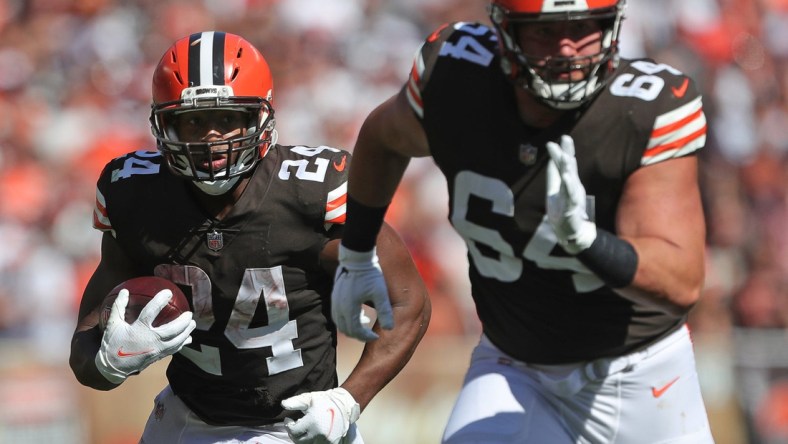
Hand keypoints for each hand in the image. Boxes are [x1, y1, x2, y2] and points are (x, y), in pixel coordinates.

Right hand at [94, 288, 195, 383]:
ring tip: (192, 324)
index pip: (151, 312)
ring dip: (186, 332)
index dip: (160, 300)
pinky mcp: (158, 356)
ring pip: (176, 341)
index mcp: (138, 329)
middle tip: (189, 314)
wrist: (113, 367)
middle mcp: (150, 340)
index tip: (168, 292)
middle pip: (172, 330)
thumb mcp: (113, 324)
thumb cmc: (113, 343)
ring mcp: (156, 350)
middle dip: (183, 321)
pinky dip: (182, 343)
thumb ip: (119, 307)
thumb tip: (124, 290)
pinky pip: (173, 349)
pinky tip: (188, 338)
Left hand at [282, 387, 360, 443]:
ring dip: (303, 439)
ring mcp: (326, 440)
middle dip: (294, 434)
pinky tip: (311, 433)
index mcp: (312, 422)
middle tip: (294, 426)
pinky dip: (312, 441)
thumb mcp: (309, 398)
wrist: (344, 405)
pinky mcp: (332, 443)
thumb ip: (295, 402)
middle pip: (299, 441)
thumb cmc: (325, 400)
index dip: (288, 425)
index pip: (293, 431)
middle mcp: (319, 433)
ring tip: (303, 430)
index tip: (288, 419)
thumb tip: (283, 404)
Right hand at [331, 245, 393, 341]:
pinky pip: (338, 314)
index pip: (356, 331)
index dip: (366, 337)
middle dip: (359, 334)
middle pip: (346, 329)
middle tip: (371, 334)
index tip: (376, 336)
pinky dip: (346, 319)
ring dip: (351, 328)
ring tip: (365, 324)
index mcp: (350, 308)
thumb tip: (389, 328)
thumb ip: (385, 311)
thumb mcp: (380, 293)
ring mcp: (335, 301)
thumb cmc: (370, 274)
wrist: (357, 257)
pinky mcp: (335, 295)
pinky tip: (359, 314)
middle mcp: (339, 306)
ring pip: (340, 323)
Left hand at [545, 135, 596, 254]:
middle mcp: (573, 187)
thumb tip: (552, 158)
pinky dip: (569, 187)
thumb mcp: (556, 190)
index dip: (564, 151)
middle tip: (565, 138)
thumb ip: (554, 174)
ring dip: (568, 169)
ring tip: (566, 157)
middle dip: (567, 153)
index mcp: (569, 182)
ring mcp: (573, 198)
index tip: (561, 137)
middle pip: (570, 168)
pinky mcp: (571, 209)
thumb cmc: (563, 210)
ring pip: (571, 181)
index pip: (566, 164)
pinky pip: (570, 197)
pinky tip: (567, 177)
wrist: (572, 233)